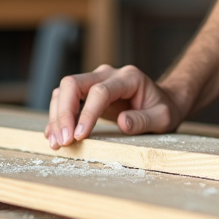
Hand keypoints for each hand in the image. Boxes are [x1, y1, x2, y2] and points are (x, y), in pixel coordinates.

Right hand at [44, 64, 183, 148]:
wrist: (164, 101)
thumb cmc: (165, 109)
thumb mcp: (163, 117)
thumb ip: (144, 120)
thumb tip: (122, 123)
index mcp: (129, 77)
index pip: (100, 91)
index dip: (87, 113)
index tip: (79, 136)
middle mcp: (108, 74)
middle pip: (73, 84)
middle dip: (63, 113)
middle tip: (63, 141)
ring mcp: (95, 80)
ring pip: (64, 91)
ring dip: (57, 117)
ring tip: (57, 144)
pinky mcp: (86, 92)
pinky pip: (64, 99)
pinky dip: (57, 117)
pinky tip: (54, 136)